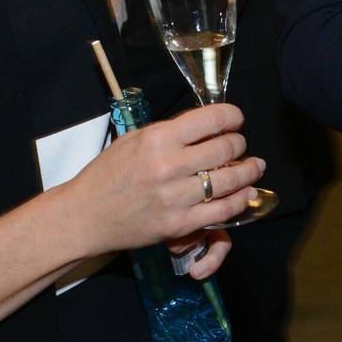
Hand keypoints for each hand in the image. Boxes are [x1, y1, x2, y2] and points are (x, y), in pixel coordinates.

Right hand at [71, 103, 263, 271]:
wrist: (86, 215)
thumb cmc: (108, 174)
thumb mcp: (135, 139)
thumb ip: (171, 131)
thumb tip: (206, 124)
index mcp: (158, 139)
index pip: (212, 119)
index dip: (232, 116)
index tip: (236, 119)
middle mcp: (170, 166)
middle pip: (225, 147)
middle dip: (240, 143)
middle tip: (240, 143)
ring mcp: (176, 198)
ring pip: (229, 180)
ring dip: (249, 171)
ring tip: (255, 166)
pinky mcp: (179, 225)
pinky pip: (222, 211)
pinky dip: (239, 200)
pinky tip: (246, 193)